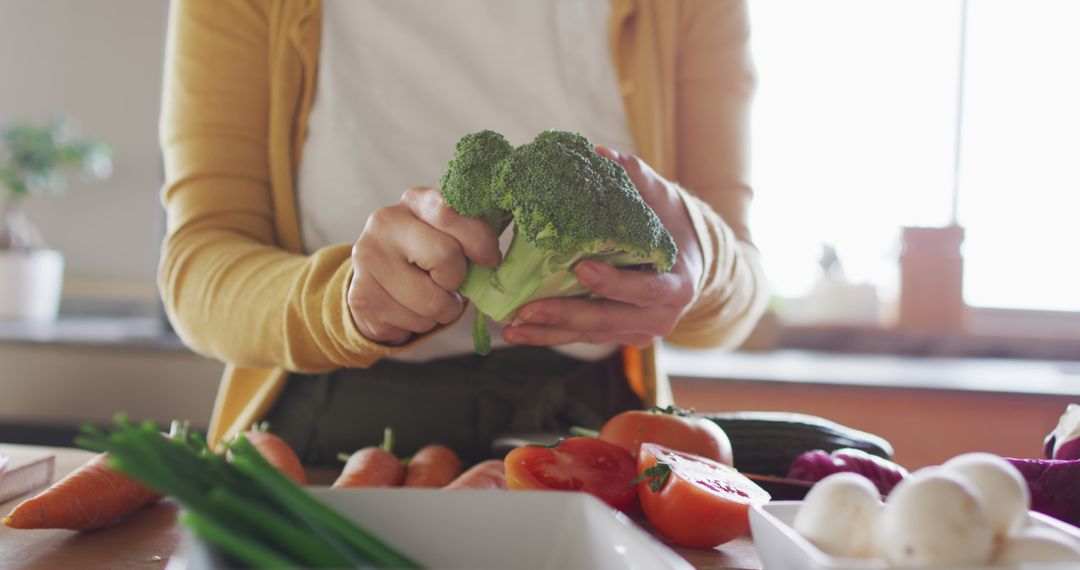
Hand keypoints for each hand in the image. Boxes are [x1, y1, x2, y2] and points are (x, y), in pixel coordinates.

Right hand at [348, 187, 500, 344]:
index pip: (451, 211)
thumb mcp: (448, 234)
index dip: (479, 240)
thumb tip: (500, 247)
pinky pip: (413, 324)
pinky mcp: (361, 297)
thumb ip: (471, 233)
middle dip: (457, 280)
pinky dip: (421, 324)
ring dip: (442, 310)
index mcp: (414, 201)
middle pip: (445, 257)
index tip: (489, 259)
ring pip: (431, 301)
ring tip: (428, 297)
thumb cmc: (427, 256)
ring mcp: (369, 259)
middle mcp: (385, 222)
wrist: (378, 285)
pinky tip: (408, 308)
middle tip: (450, 283)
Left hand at [502, 147, 703, 347]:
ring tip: (511, 328)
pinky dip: (551, 335)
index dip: (615, 283)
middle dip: (566, 316)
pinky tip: (519, 331)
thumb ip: (636, 177)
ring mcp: (638, 332)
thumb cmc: (673, 226)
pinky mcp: (619, 337)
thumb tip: (601, 152)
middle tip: (527, 309)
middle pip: (609, 320)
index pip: (645, 290)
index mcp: (676, 286)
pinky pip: (583, 338)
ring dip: (549, 332)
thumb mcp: (663, 200)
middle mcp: (660, 317)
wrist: (690, 262)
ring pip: (591, 335)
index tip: (583, 269)